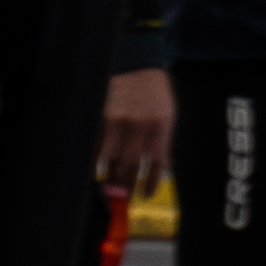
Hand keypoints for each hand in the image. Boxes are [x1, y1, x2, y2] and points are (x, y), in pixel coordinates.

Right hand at [99, 66, 172, 192]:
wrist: (138, 67)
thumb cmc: (155, 92)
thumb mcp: (169, 114)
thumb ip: (164, 141)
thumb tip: (162, 167)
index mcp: (162, 126)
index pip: (157, 162)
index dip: (151, 182)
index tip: (145, 194)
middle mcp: (142, 126)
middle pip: (133, 165)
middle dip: (127, 186)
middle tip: (123, 198)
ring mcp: (121, 123)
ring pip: (113, 160)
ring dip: (111, 178)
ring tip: (110, 190)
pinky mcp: (103, 120)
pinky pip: (99, 148)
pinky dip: (97, 163)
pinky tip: (97, 172)